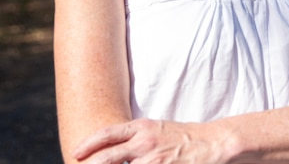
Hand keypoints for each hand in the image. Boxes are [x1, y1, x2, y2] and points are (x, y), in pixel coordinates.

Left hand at [73, 118, 227, 163]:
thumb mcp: (157, 130)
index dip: (88, 144)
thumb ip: (135, 139)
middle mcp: (145, 142)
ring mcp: (154, 160)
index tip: (75, 153)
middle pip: (106, 158)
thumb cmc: (183, 138)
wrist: (214, 143)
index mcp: (142, 128)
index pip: (107, 134)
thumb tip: (113, 151)